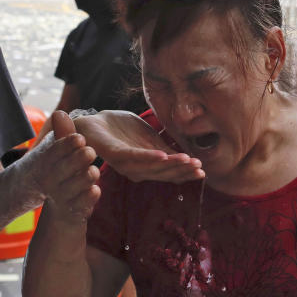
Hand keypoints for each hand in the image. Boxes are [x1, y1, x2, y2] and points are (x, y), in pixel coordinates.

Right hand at [24, 111, 100, 223]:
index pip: (54, 152)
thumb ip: (64, 136)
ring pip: (74, 186)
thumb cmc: (66, 177)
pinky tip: (95, 190)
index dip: (66, 144)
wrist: (63, 214)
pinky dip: (90, 196)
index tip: (80, 138)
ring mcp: (62, 198)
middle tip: (90, 152)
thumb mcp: (63, 156)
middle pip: (63, 169)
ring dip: (85, 177)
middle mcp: (52, 182)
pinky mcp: (74, 212)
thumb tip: (59, 112)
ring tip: (94, 171)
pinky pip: (83, 203)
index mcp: (48, 165)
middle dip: (76, 159)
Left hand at [73, 110, 203, 183]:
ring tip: (188, 160)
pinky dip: (149, 156)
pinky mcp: (115, 153)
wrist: (93, 123)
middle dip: (182, 170)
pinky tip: (163, 154)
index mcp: (145, 166)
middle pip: (163, 173)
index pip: (168, 172)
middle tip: (200, 167)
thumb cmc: (121, 131)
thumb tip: (185, 149)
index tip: (203, 171)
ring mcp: (125, 163)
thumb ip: (162, 145)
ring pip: (152, 167)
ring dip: (171, 164)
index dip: (185, 173)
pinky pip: (134, 156)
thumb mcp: (147, 137)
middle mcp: (136, 170)